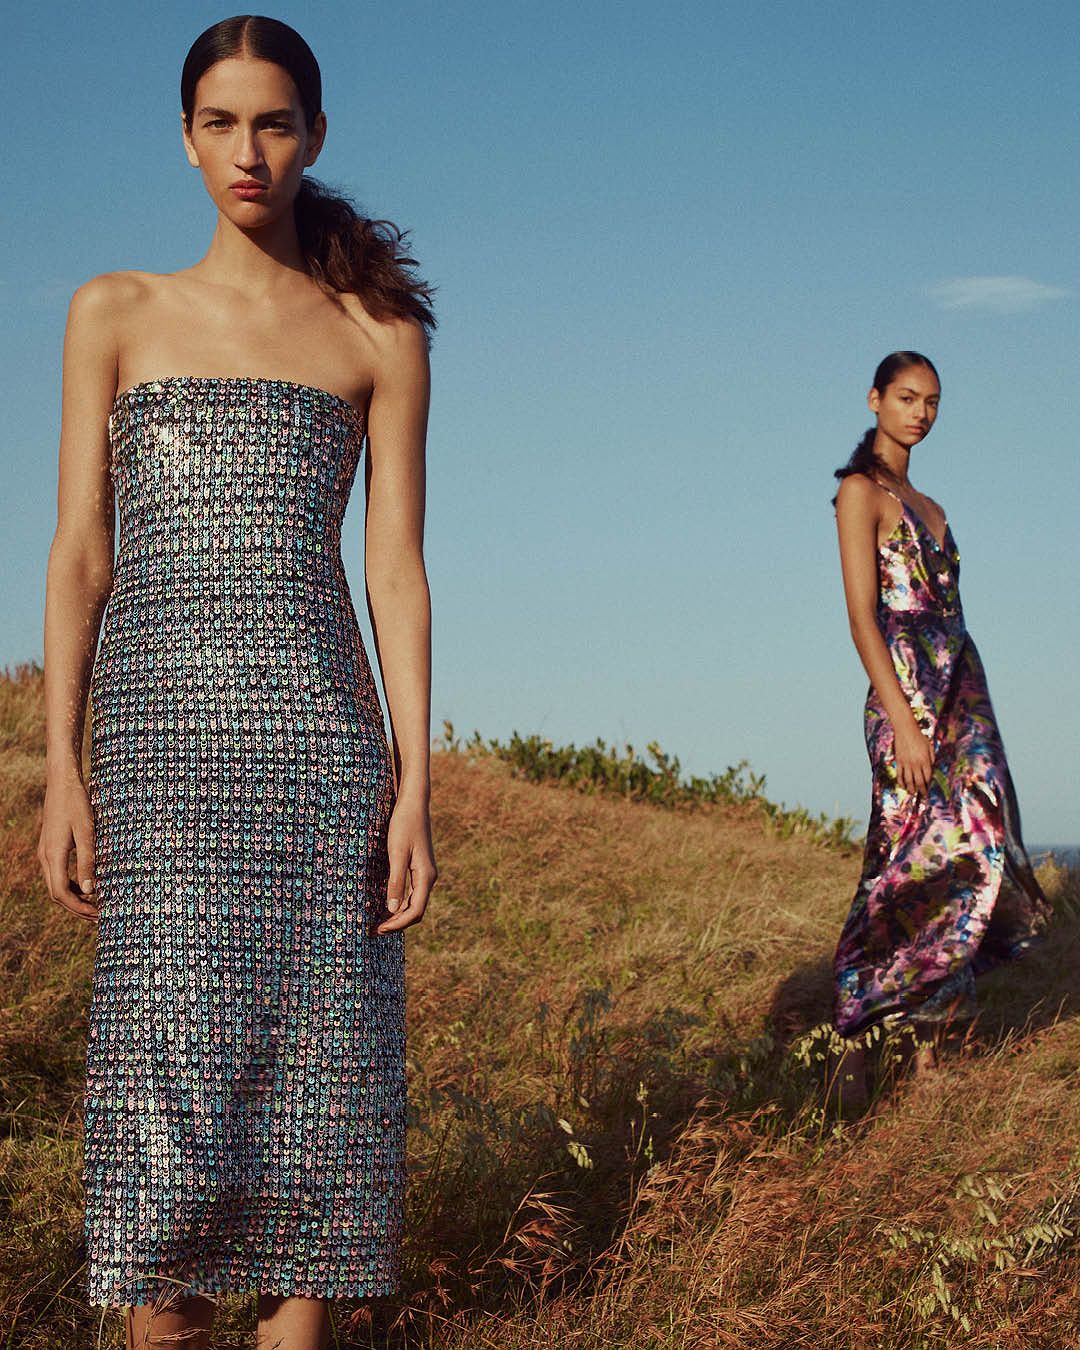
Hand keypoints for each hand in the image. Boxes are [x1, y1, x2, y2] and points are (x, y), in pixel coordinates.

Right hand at [37, 774, 99, 921]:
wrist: (63, 782)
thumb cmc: (77, 804)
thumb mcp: (87, 833)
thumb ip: (87, 861)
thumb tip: (89, 891)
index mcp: (52, 855)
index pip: (61, 893)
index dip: (79, 908)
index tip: (98, 914)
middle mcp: (45, 857)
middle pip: (56, 893)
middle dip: (77, 908)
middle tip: (99, 916)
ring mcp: (46, 852)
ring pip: (56, 884)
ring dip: (74, 898)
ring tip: (95, 905)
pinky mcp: (50, 847)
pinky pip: (57, 873)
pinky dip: (70, 885)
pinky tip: (86, 886)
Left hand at [375, 791, 436, 933]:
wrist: (413, 804)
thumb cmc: (404, 825)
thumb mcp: (396, 853)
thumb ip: (395, 881)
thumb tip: (393, 909)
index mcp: (426, 876)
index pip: (415, 911)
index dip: (398, 924)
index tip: (379, 929)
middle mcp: (428, 877)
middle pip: (416, 911)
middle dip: (397, 923)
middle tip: (374, 930)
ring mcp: (425, 873)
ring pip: (414, 903)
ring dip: (398, 915)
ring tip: (378, 922)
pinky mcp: (419, 868)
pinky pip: (412, 893)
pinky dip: (400, 904)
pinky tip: (386, 905)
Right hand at [892, 717, 934, 795]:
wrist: (905, 729)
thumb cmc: (919, 736)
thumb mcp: (929, 746)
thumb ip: (932, 758)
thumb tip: (932, 768)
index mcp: (925, 760)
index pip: (928, 777)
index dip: (929, 785)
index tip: (930, 789)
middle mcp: (915, 763)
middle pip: (919, 781)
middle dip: (922, 790)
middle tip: (923, 795)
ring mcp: (906, 763)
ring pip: (908, 780)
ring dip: (911, 789)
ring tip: (913, 793)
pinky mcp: (898, 761)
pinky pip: (899, 774)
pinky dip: (900, 781)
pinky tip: (903, 785)